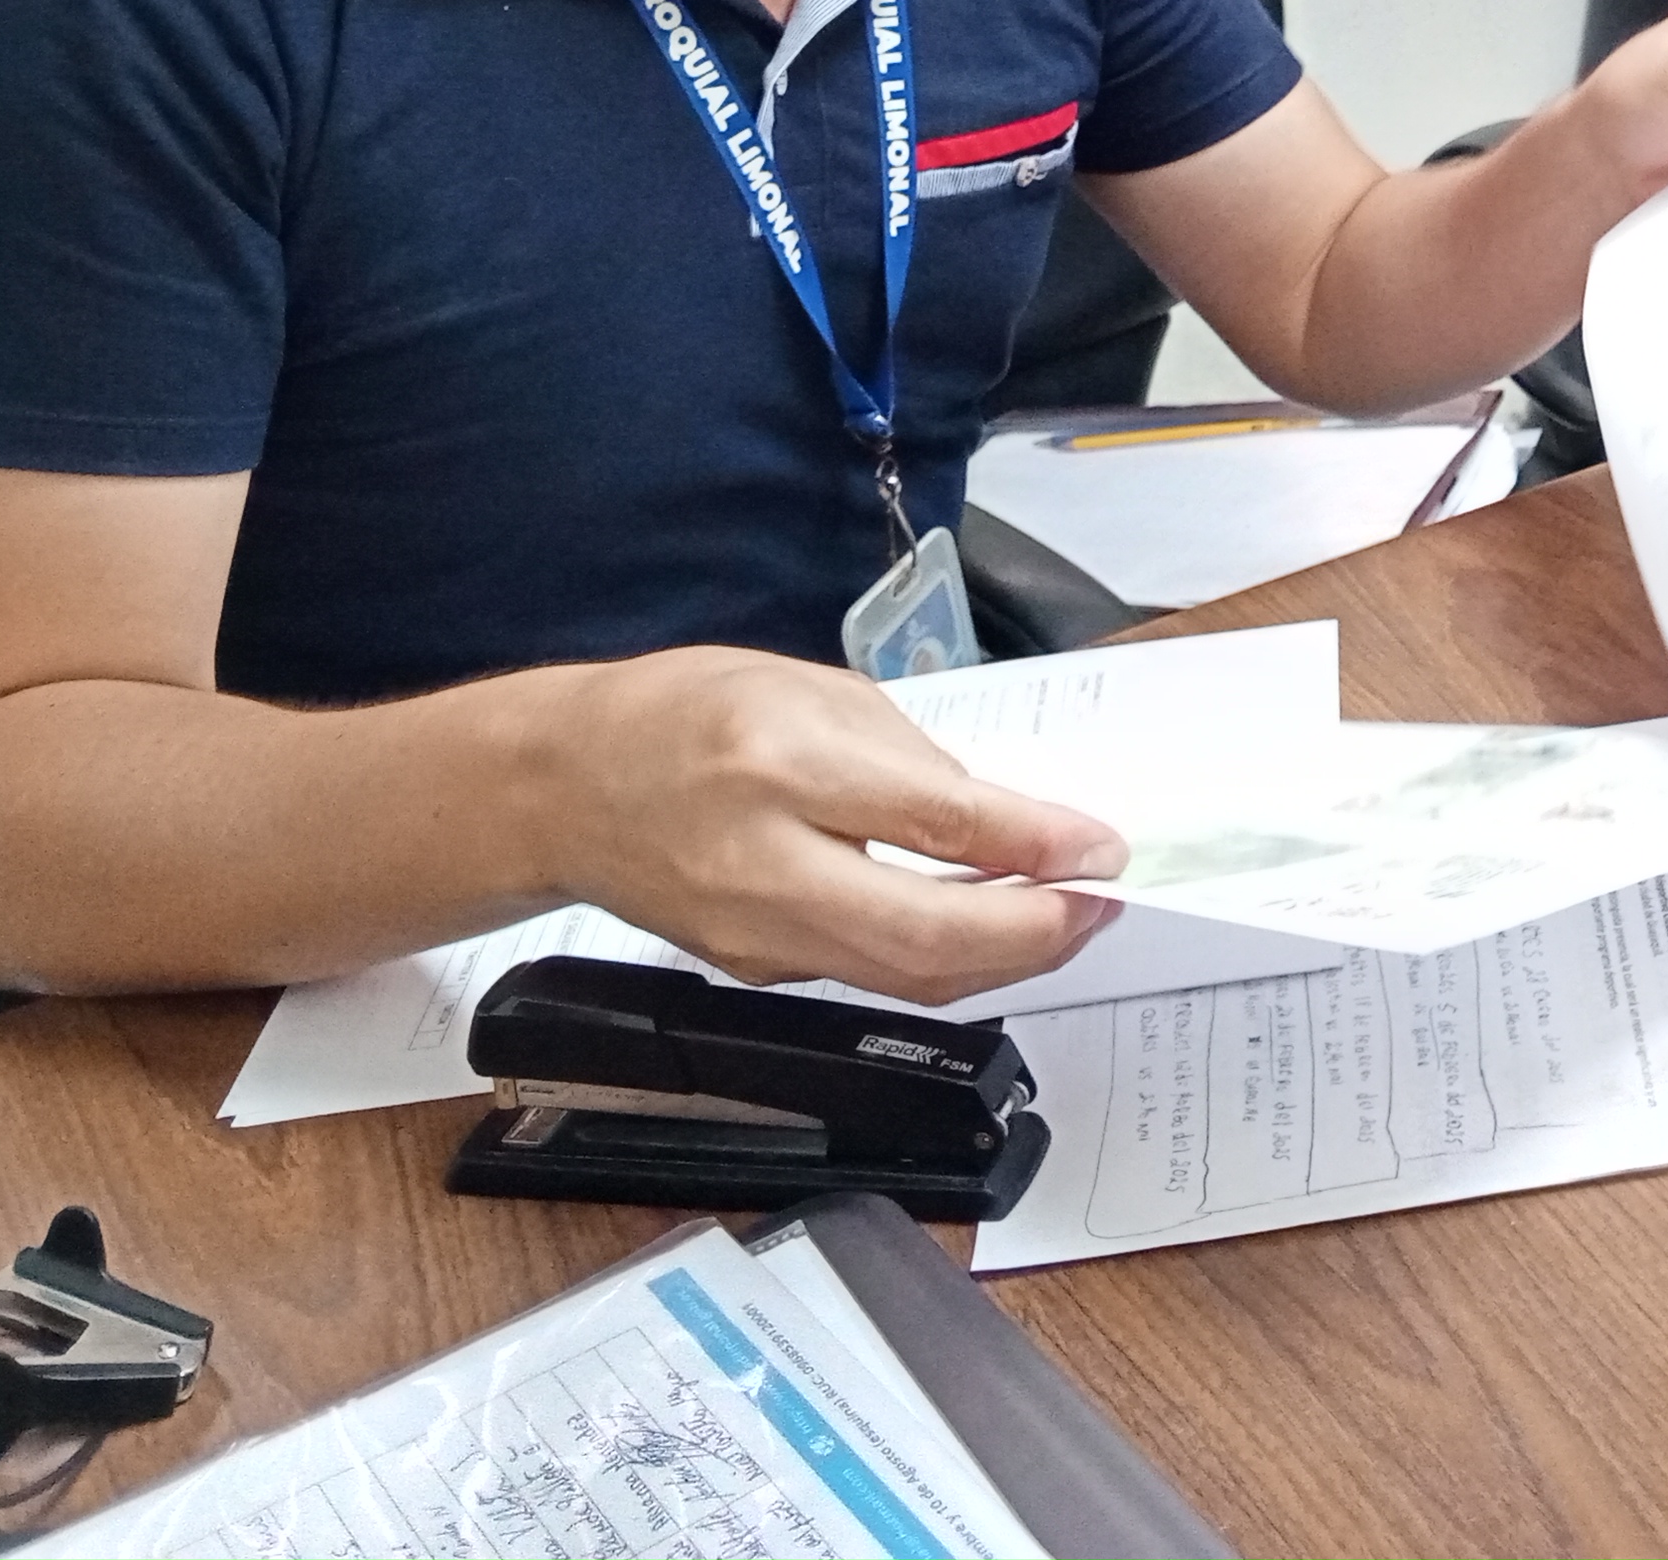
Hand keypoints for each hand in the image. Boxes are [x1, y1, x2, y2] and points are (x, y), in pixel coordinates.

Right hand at [535, 648, 1130, 1004]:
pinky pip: (872, 974)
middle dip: (1036, 932)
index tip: (1102, 849)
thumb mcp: (815, 691)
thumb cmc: (690, 713)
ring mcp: (754, 935)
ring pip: (905, 975)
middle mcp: (764, 864)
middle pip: (924, 933)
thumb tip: (1010, 824)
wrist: (565, 786)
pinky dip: (945, 958)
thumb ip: (912, 762)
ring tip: (1069, 917)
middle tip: (1102, 904)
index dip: (1033, 844)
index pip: (933, 822)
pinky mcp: (755, 971)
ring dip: (1005, 957)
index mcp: (782, 764)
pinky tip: (988, 926)